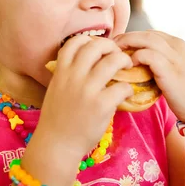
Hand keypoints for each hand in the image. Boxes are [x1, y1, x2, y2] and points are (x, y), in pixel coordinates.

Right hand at [36, 35, 133, 159]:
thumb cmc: (57, 119)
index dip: (90, 40)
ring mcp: (87, 90)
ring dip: (124, 61)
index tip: (99, 48)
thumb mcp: (56, 89)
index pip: (75, 42)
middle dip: (111, 47)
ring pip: (113, 61)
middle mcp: (73, 76)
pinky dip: (128, 88)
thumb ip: (68, 74)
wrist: (56, 146)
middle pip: (96, 46)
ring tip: (127, 68)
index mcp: (61, 71)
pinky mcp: (101, 105)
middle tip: (117, 56)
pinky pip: (122, 86)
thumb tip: (87, 63)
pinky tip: (126, 93)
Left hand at [114, 30, 184, 124]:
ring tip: (113, 54)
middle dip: (126, 38)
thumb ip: (162, 63)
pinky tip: (127, 66)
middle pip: (146, 34)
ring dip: (127, 44)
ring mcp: (175, 58)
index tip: (118, 45)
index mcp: (179, 45)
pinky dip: (136, 57)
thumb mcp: (177, 71)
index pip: (151, 34)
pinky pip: (148, 56)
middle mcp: (178, 47)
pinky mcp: (171, 71)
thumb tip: (138, 63)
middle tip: (110, 47)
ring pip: (146, 40)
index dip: (133, 37)